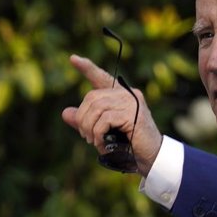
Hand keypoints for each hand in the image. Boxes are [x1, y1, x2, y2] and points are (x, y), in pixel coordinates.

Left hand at [61, 54, 162, 174]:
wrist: (151, 157)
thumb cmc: (129, 144)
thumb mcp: (103, 131)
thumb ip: (86, 121)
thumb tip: (65, 113)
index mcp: (121, 95)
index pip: (102, 78)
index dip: (87, 68)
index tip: (73, 59)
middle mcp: (128, 94)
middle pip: (92, 97)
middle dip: (83, 118)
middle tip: (85, 135)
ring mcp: (132, 102)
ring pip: (97, 108)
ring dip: (89, 127)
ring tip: (92, 140)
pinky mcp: (133, 113)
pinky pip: (105, 119)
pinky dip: (98, 132)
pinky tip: (100, 143)